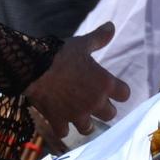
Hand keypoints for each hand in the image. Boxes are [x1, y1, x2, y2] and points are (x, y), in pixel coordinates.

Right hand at [25, 22, 127, 140]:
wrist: (34, 67)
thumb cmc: (60, 54)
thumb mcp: (82, 43)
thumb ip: (98, 38)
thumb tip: (111, 26)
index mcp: (104, 83)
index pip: (125, 94)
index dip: (119, 91)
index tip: (113, 88)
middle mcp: (94, 102)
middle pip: (110, 114)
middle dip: (103, 109)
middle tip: (94, 101)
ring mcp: (76, 114)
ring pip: (88, 128)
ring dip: (85, 122)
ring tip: (79, 115)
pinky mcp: (58, 121)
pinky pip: (63, 133)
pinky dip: (61, 128)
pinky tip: (58, 120)